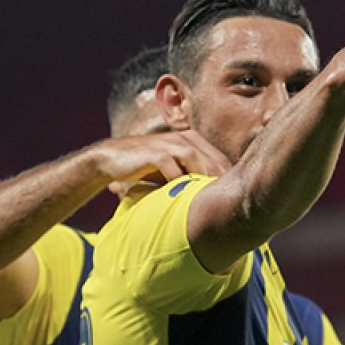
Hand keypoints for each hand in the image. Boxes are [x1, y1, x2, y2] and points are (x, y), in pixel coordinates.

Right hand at [98, 129, 230, 196]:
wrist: (112, 159)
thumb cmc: (146, 167)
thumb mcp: (173, 168)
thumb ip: (192, 175)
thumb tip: (216, 197)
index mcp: (193, 141)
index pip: (220, 160)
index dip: (228, 180)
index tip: (232, 201)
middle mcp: (184, 139)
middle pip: (212, 160)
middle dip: (220, 182)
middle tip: (225, 205)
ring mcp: (169, 144)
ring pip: (195, 161)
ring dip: (202, 181)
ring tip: (207, 201)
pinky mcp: (154, 153)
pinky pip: (172, 169)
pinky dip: (178, 183)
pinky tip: (182, 199)